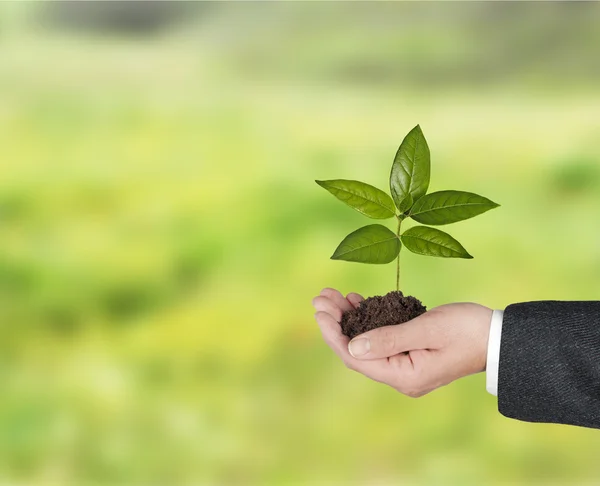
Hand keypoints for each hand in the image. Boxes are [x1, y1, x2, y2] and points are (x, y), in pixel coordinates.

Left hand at [312, 288, 491, 396]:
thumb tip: (351, 346)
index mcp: (404, 376)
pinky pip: (380, 338)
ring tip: (333, 295)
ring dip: (348, 319)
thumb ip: (389, 338)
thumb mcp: (428, 329)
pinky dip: (367, 319)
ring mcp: (405, 366)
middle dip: (336, 322)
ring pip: (366, 343)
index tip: (319, 310)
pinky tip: (356, 301)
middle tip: (320, 297)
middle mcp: (401, 376)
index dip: (333, 333)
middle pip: (356, 350)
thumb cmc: (468, 330)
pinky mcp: (410, 353)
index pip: (354, 357)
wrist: (500, 337)